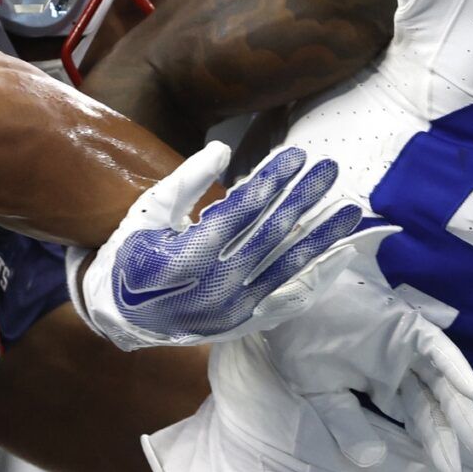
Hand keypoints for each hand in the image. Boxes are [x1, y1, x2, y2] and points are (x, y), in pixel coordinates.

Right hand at [74, 143, 386, 349]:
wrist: (122, 318)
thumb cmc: (132, 256)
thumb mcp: (148, 213)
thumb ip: (186, 181)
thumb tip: (223, 149)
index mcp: (186, 257)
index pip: (242, 211)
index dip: (273, 180)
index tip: (298, 154)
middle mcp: (215, 287)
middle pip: (272, 234)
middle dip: (304, 197)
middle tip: (330, 168)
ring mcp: (233, 309)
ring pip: (288, 267)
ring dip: (323, 235)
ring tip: (350, 208)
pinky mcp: (244, 321)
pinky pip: (289, 297)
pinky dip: (317, 276)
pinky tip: (341, 254)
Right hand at [258, 266, 472, 471]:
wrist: (289, 304)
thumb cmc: (302, 344)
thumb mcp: (324, 396)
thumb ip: (349, 425)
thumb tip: (372, 461)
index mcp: (383, 383)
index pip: (416, 417)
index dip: (431, 444)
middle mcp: (401, 366)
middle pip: (432, 404)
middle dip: (447, 436)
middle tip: (460, 471)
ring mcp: (407, 346)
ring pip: (441, 381)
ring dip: (459, 410)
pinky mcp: (409, 327)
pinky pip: (438, 350)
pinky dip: (456, 371)